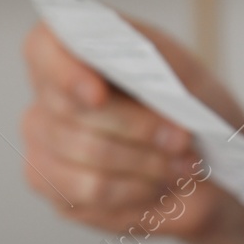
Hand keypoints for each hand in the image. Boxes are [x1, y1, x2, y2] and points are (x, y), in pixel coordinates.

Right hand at [19, 18, 243, 241]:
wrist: (201, 149)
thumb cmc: (183, 96)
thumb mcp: (178, 64)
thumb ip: (148, 58)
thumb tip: (129, 68)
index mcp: (67, 49)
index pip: (42, 50)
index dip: (66, 74)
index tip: (98, 95)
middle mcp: (45, 98)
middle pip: (74, 114)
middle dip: (137, 127)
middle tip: (183, 137)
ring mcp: (44, 147)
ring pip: (88, 157)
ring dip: (147, 163)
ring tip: (185, 163)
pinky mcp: (58, 191)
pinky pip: (95, 194)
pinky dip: (140, 190)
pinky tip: (164, 183)